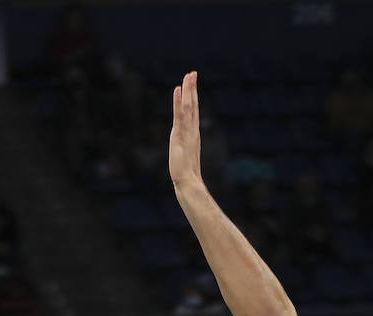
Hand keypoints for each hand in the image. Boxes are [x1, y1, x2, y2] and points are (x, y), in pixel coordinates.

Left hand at [169, 70, 201, 188]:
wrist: (188, 184)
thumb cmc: (189, 179)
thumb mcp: (188, 165)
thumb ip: (189, 161)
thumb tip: (190, 168)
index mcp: (193, 136)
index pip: (194, 114)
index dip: (194, 99)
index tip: (192, 86)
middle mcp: (192, 131)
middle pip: (193, 106)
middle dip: (193, 89)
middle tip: (193, 73)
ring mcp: (186, 132)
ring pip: (189, 106)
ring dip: (189, 90)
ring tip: (189, 75)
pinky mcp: (179, 135)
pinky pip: (180, 114)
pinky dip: (179, 101)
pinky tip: (178, 89)